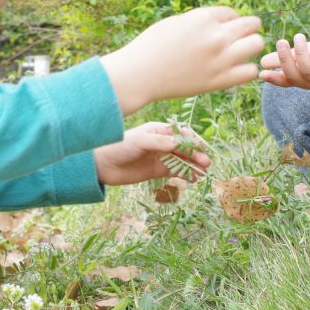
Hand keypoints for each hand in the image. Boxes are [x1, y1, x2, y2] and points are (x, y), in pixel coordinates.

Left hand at [94, 122, 211, 185]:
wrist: (103, 165)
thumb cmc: (120, 147)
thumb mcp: (140, 141)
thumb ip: (158, 143)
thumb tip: (177, 144)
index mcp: (159, 130)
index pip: (181, 133)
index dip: (193, 140)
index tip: (202, 148)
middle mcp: (162, 142)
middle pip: (184, 148)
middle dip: (196, 155)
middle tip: (206, 163)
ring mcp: (161, 156)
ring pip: (182, 160)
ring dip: (193, 166)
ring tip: (203, 173)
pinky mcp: (157, 170)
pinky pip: (175, 171)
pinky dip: (186, 174)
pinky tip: (194, 179)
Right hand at [101, 6, 262, 114]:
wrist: (140, 74)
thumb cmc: (152, 46)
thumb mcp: (176, 22)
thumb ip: (200, 20)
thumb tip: (221, 21)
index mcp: (204, 18)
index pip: (232, 13)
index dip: (228, 21)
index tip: (219, 30)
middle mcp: (216, 36)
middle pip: (252, 25)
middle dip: (246, 29)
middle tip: (236, 39)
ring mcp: (221, 59)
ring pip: (257, 45)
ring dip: (250, 47)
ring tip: (239, 53)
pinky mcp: (220, 81)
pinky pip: (249, 71)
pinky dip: (245, 70)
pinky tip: (233, 70)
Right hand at [259, 35, 309, 90]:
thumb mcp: (300, 55)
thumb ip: (284, 58)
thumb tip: (262, 62)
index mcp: (300, 79)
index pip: (285, 81)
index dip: (273, 79)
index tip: (261, 73)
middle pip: (294, 76)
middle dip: (285, 60)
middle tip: (280, 42)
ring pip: (307, 71)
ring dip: (301, 54)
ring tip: (297, 36)